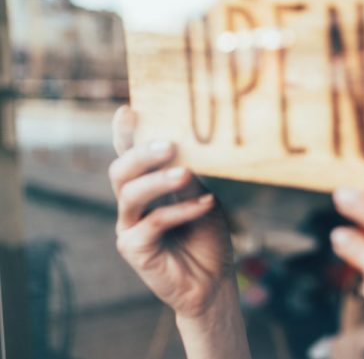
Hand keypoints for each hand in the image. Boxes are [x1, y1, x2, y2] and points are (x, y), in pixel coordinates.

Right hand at [109, 106, 233, 317]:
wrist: (214, 282)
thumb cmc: (207, 237)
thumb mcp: (203, 199)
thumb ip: (189, 178)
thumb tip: (182, 149)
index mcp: (147, 186)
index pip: (130, 155)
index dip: (125, 134)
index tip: (128, 110)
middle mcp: (132, 204)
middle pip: (121, 170)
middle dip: (141, 154)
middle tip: (169, 144)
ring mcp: (129, 226)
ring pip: (130, 194)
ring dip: (159, 180)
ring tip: (185, 173)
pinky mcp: (134, 249)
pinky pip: (153, 223)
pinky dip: (181, 211)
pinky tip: (205, 205)